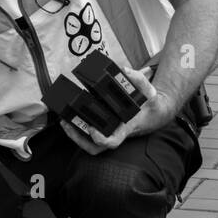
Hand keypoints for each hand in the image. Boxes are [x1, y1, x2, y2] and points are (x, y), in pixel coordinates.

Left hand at [60, 64, 175, 155]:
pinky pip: (88, 136)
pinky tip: (68, 117)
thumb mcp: (150, 91)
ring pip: (89, 144)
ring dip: (74, 135)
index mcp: (126, 129)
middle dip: (78, 139)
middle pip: (94, 148)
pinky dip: (78, 129)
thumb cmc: (150, 104)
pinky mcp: (104, 129)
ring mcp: (109, 133)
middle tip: (67, 124)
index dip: (100, 139)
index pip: (112, 142)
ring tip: (63, 121)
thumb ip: (139, 80)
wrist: (154, 114)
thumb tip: (123, 69)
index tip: (92, 129)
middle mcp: (115, 134)